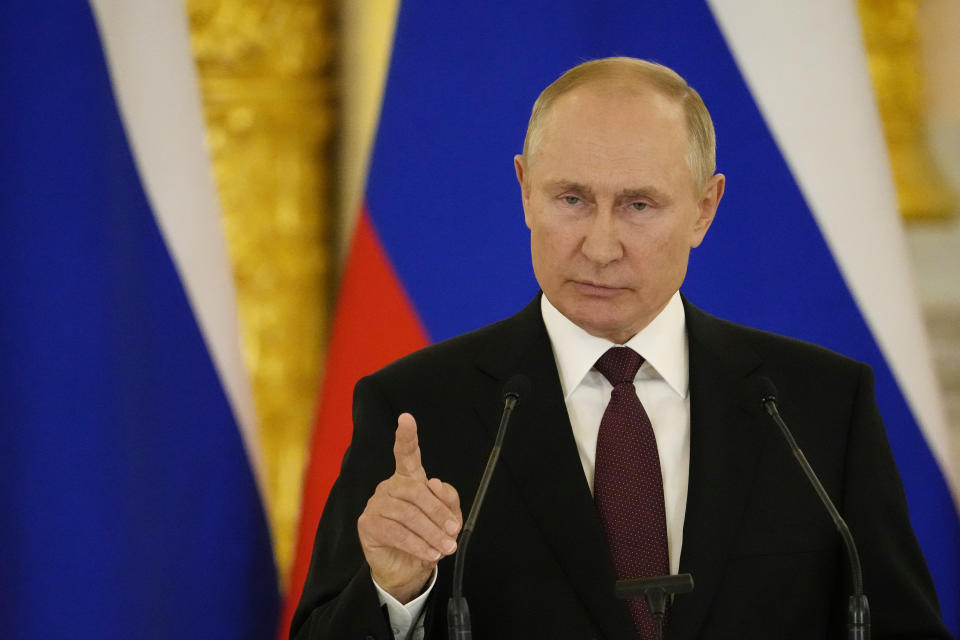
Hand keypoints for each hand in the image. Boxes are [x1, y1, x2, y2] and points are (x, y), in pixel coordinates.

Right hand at [357, 413, 461, 602]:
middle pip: (416, 491)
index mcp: (409, 478)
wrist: (408, 570)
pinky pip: (395, 532)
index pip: (407, 454)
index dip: (406, 436)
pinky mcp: (367, 523)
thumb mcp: (447, 519)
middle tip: (453, 532)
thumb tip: (434, 484)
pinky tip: (429, 553)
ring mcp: (376, 503)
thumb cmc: (428, 538)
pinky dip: (416, 544)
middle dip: (438, 512)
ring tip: (444, 548)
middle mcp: (390, 486)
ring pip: (407, 513)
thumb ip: (448, 500)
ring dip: (430, 533)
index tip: (406, 418)